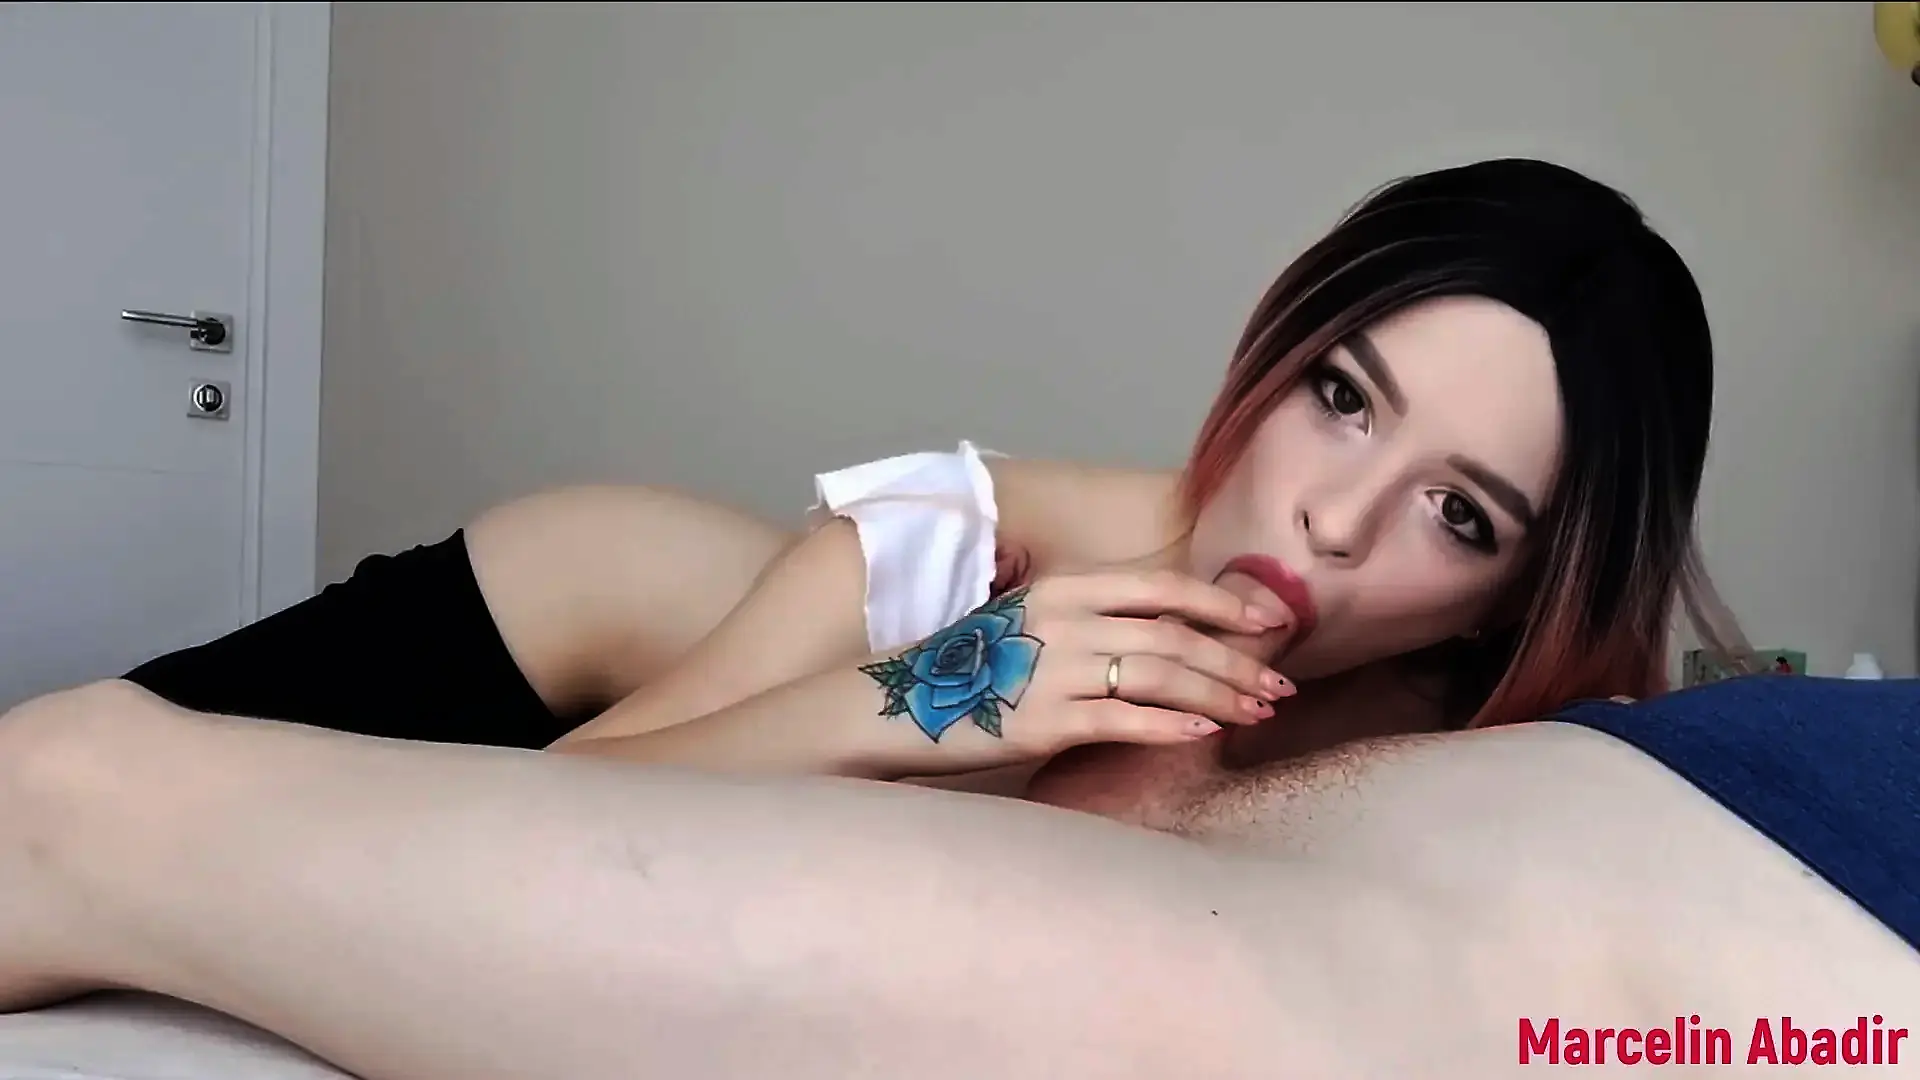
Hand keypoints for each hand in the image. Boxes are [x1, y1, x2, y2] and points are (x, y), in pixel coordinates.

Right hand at [858, 569, 1297, 773]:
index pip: (1164, 587)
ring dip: (1221, 694)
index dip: (1225, 604)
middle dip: (1238, 661)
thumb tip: (1171, 637)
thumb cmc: (970, 669)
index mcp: (1065, 587)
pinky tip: (1205, 733)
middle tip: (1279, 687)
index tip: (1271, 623)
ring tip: (1258, 713)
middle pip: (1176, 635)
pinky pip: (1125, 720)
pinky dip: (1173, 725)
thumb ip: (1093, 621)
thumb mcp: (1031, 622)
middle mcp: (1065, 620)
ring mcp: (1054, 670)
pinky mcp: (1043, 722)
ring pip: (1163, 675)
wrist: (896, 707)